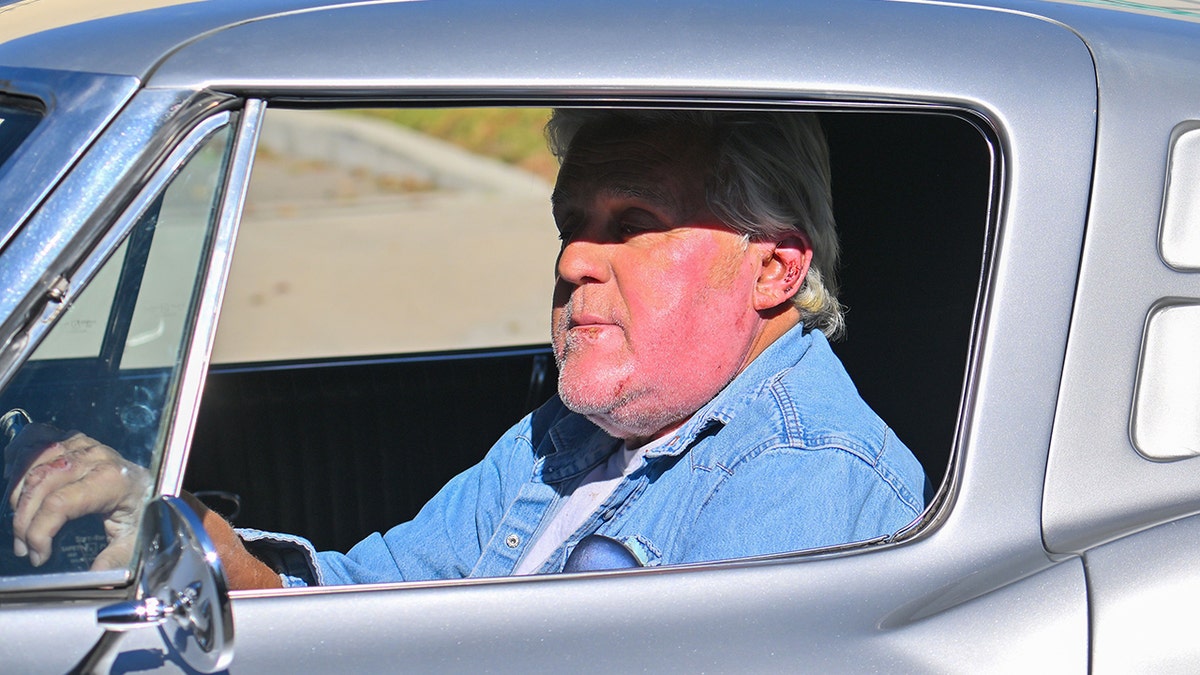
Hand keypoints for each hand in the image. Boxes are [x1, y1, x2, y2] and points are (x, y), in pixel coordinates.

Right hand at [6, 426, 150, 570]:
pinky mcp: (72, 441)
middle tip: (23, 548)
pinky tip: (20, 493)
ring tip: (21, 527)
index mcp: (111, 480)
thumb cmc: (143, 509)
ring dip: (18, 498)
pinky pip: (35, 449)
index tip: (38, 555)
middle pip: (40, 484)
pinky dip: (20, 471)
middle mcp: (95, 457)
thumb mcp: (135, 538)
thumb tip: (95, 579)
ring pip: (33, 467)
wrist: (152, 483)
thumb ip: (116, 559)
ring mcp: (82, 445)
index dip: (39, 531)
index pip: (60, 503)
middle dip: (23, 521)